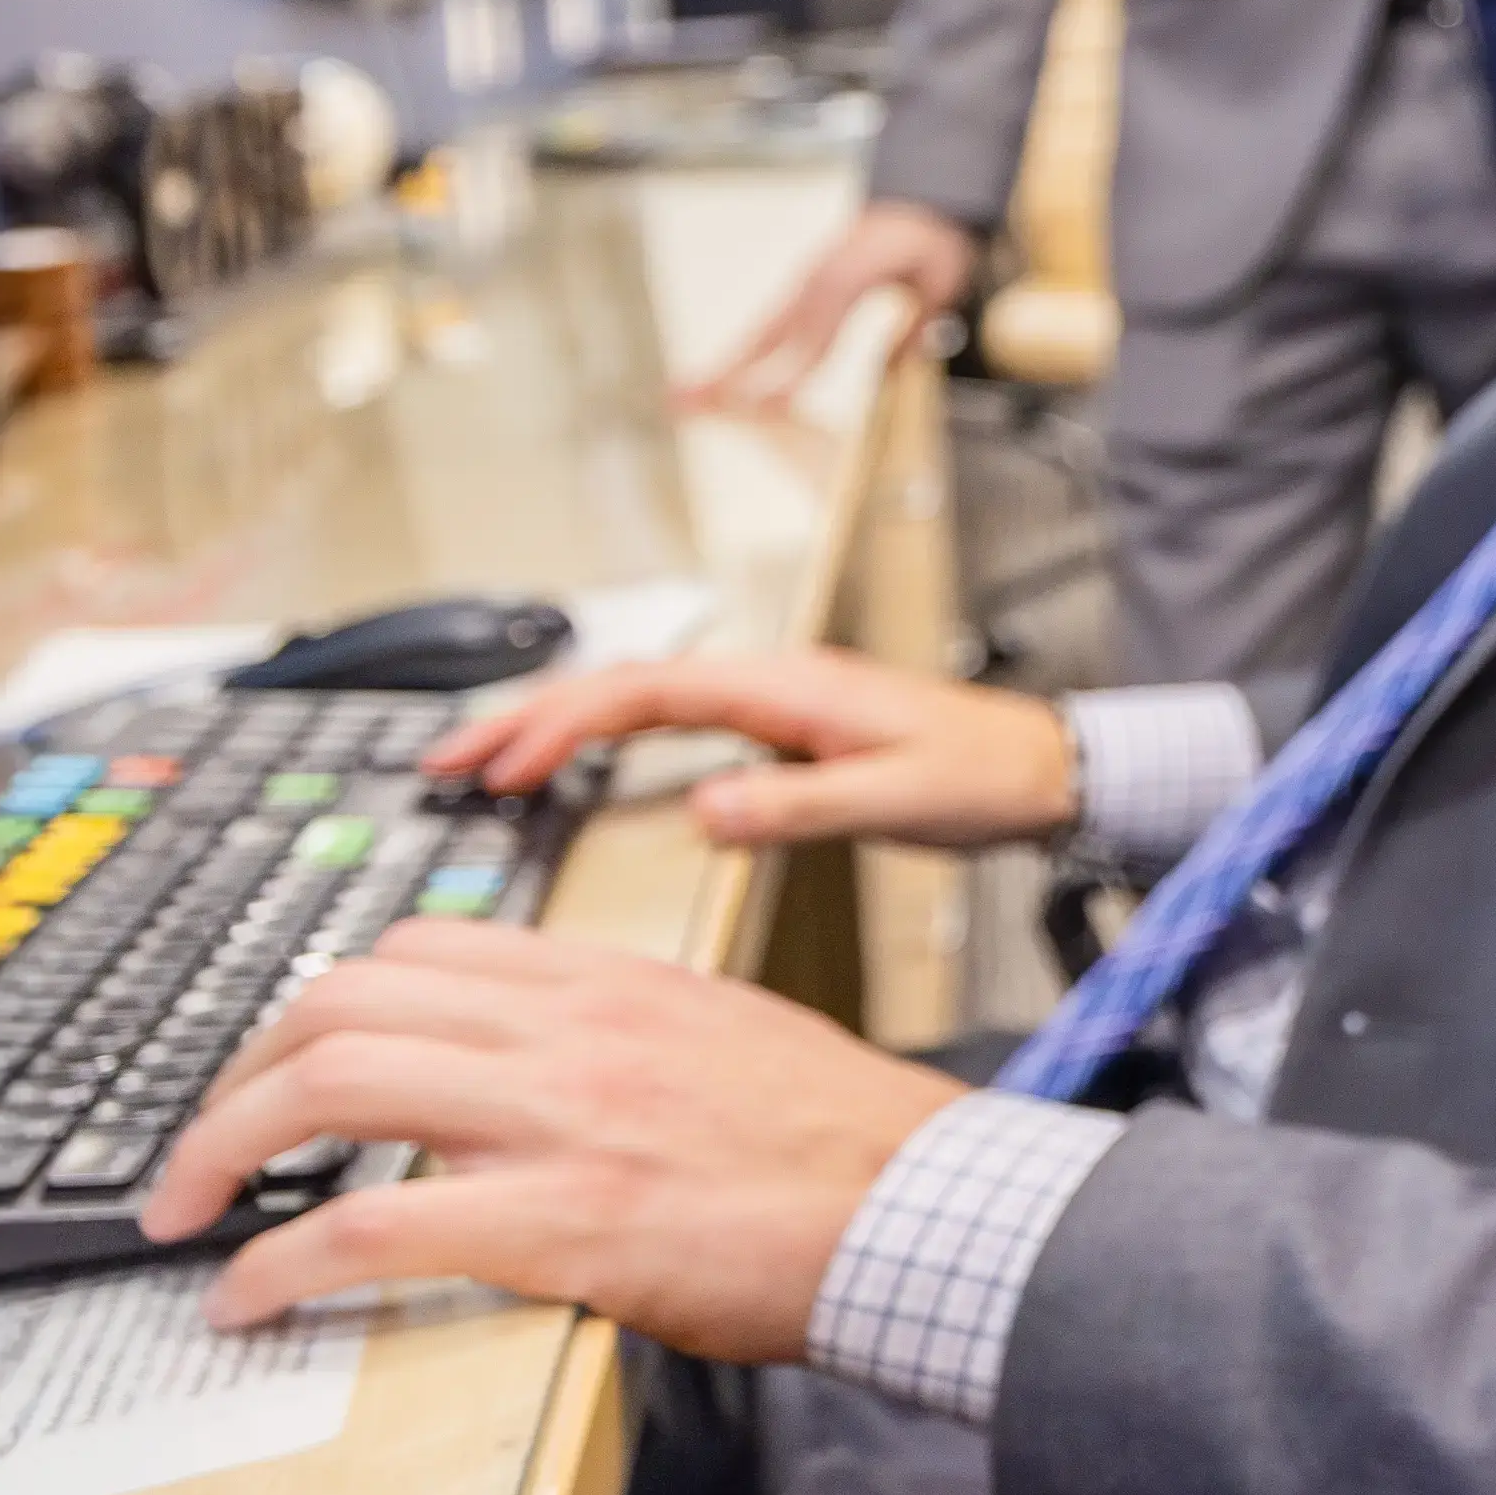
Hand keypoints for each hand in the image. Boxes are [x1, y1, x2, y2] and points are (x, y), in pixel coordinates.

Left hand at [138, 923, 957, 1354]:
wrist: (923, 1208)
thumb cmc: (840, 1144)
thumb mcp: (716, 1034)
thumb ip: (611, 1034)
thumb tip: (523, 1071)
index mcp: (603, 979)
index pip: (414, 949)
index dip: (317, 1009)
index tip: (281, 1070)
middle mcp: (566, 1027)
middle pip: (339, 1001)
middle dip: (235, 1078)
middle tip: (199, 1151)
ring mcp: (560, 1118)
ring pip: (331, 1084)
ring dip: (221, 1150)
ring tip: (184, 1216)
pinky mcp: (565, 1222)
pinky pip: (373, 1226)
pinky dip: (279, 1264)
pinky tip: (247, 1301)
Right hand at [422, 648, 1079, 850]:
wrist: (1049, 769)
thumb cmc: (986, 777)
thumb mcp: (893, 800)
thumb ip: (796, 807)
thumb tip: (702, 810)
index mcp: (784, 689)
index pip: (644, 693)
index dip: (563, 724)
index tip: (501, 764)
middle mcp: (768, 684)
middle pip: (622, 686)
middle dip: (528, 716)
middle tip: (447, 761)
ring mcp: (770, 702)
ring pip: (638, 701)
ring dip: (560, 726)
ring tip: (484, 764)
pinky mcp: (778, 729)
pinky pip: (668, 724)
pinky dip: (608, 743)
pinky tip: (578, 771)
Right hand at [690, 202, 977, 412]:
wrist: (919, 200)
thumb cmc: (930, 239)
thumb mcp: (942, 275)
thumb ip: (921, 319)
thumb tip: (901, 360)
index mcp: (846, 276)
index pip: (813, 338)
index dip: (789, 375)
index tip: (764, 409)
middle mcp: (814, 282)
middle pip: (766, 338)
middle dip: (726, 374)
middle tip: (682, 399)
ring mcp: (803, 286)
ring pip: (758, 335)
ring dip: (721, 367)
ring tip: (680, 396)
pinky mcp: (802, 293)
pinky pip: (767, 329)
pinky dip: (740, 356)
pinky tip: (721, 382)